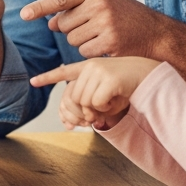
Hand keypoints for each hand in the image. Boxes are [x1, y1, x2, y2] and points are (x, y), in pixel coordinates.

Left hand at [20, 0, 166, 58]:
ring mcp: (105, 23)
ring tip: (102, 36)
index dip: (40, 7)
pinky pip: (84, 51)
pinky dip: (91, 52)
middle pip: (64, 24)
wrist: (156, 33)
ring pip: (72, 40)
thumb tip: (50, 23)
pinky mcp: (110, 42)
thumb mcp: (101, 4)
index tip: (23, 14)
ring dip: (82, 42)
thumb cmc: (125, 17)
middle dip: (72, 30)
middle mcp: (99, 4)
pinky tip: (107, 46)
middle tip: (93, 28)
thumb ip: (76, 9)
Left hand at [31, 57, 158, 129]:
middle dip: (87, 109)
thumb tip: (81, 119)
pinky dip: (106, 107)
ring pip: (84, 101)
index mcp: (89, 67)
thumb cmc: (131, 86)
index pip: (64, 72)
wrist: (152, 76)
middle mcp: (91, 66)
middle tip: (103, 108)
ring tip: (112, 100)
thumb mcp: (109, 91)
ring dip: (98, 109)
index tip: (33, 81)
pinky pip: (97, 102)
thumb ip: (93, 100)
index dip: (47, 77)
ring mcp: (98, 70)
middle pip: (74, 97)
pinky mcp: (108, 78)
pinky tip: (118, 98)